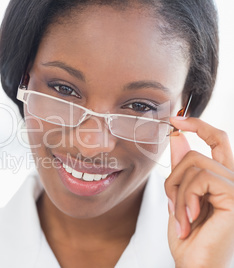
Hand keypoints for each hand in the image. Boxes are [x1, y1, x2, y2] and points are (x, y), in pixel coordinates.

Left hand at [165, 117, 233, 267]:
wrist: (194, 265)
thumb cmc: (188, 238)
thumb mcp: (179, 197)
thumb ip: (181, 169)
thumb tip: (178, 138)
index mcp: (221, 180)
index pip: (217, 141)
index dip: (199, 126)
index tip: (176, 118)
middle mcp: (233, 181)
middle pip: (197, 153)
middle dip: (174, 178)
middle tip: (172, 204)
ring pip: (194, 165)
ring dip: (177, 193)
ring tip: (181, 216)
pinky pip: (199, 179)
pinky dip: (185, 198)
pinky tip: (190, 218)